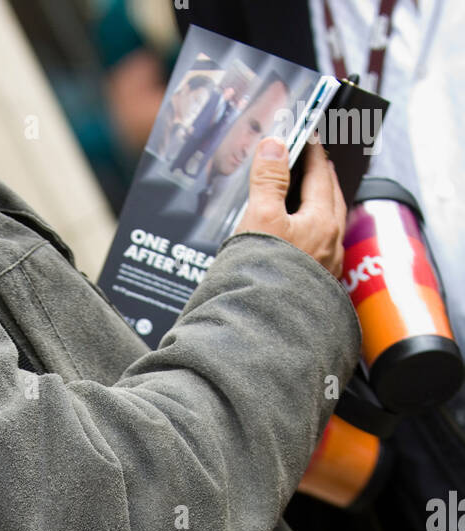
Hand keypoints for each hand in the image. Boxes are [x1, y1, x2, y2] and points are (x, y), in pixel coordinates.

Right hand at [234, 137, 346, 278]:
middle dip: (324, 178)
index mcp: (322, 222)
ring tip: (311, 200)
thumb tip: (275, 145)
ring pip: (330, 227)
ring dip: (322, 208)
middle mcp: (332, 245)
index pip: (320, 175)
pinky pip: (322, 250)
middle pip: (332, 200)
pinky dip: (315, 234)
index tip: (309, 138)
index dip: (313, 153)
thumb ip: (268, 180)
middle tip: (317, 164)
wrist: (266, 329)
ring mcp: (327, 269)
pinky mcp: (317, 288)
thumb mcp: (261, 218)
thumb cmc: (266, 276)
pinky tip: (305, 242)